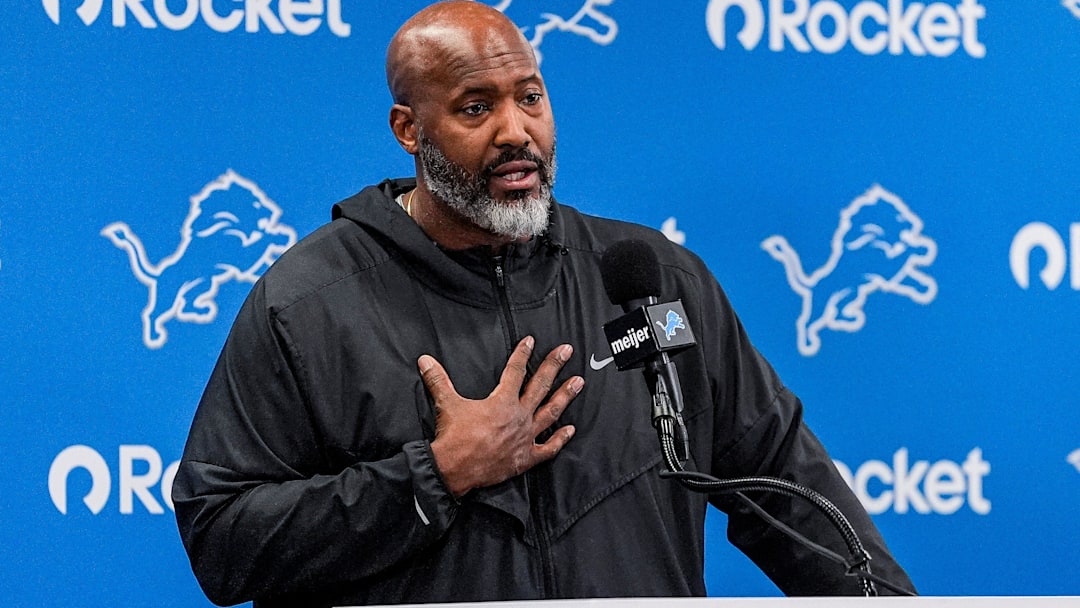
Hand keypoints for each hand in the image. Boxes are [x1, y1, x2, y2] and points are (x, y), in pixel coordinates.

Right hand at [420, 336, 583, 496]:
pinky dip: (560, 439)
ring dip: (565, 396)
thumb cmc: (453, 437)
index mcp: (502, 401)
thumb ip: (437, 379)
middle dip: (554, 366)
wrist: (454, 469)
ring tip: (578, 382)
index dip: (522, 354)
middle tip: (567, 351)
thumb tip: (424, 360)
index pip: (515, 371)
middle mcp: (518, 416)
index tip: (530, 341)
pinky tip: (570, 430)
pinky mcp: (525, 457)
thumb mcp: (446, 403)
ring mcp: (525, 437)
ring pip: (550, 413)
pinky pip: (548, 448)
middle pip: (540, 386)